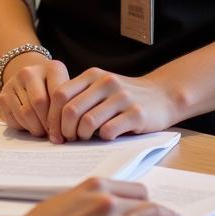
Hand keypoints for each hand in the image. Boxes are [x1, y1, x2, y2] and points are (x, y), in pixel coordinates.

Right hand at [0, 54, 69, 137]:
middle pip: (39, 103)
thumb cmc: (52, 88)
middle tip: (51, 133)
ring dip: (35, 128)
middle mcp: (29, 72)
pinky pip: (13, 119)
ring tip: (42, 130)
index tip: (62, 130)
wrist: (31, 79)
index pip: (57, 94)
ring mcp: (13, 83)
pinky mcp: (2, 96)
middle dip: (46, 124)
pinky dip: (23, 127)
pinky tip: (30, 124)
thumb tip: (63, 130)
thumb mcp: (65, 89)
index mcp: (51, 68)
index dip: (60, 117)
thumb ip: (66, 104)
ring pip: (25, 114)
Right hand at [22, 178, 180, 215]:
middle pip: (147, 204)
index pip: (136, 189)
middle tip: (174, 215)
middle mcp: (108, 202)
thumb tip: (119, 202)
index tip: (150, 204)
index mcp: (98, 185)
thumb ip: (98, 195)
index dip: (146, 199)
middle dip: (162, 210)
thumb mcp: (74, 195)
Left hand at [47, 69, 179, 141]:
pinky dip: (103, 138)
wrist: (162, 95)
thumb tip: (53, 123)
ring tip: (85, 139)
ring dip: (82, 136)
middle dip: (64, 130)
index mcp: (92, 75)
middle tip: (67, 140)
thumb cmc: (123, 96)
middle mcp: (105, 83)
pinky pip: (109, 131)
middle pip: (71, 110)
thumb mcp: (100, 87)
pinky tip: (106, 137)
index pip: (60, 94)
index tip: (53, 132)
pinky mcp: (136, 113)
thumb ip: (79, 97)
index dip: (52, 116)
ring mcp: (121, 97)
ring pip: (88, 122)